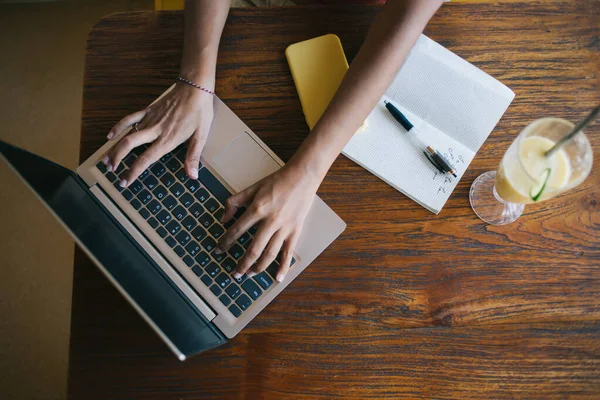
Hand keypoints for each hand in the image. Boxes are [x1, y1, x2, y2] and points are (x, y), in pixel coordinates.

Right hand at [102, 83, 213, 185]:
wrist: (194, 88)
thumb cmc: (200, 113)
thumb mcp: (201, 136)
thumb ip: (193, 157)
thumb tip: (193, 176)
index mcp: (167, 139)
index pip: (146, 159)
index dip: (133, 172)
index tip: (125, 182)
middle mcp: (155, 131)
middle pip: (130, 146)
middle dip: (118, 159)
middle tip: (112, 171)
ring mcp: (149, 119)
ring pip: (127, 134)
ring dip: (115, 147)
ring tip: (107, 160)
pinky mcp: (148, 110)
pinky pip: (129, 119)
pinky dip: (118, 127)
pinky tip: (110, 136)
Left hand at [215, 163, 320, 281]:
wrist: (302, 176)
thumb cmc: (277, 181)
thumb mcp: (252, 187)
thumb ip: (235, 201)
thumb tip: (223, 218)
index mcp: (257, 209)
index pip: (237, 231)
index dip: (225, 242)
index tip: (218, 250)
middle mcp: (270, 221)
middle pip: (254, 249)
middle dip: (242, 264)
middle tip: (234, 274)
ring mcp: (284, 228)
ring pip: (270, 254)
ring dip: (258, 268)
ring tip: (249, 274)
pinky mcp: (295, 231)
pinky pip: (288, 252)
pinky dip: (283, 266)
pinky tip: (277, 278)